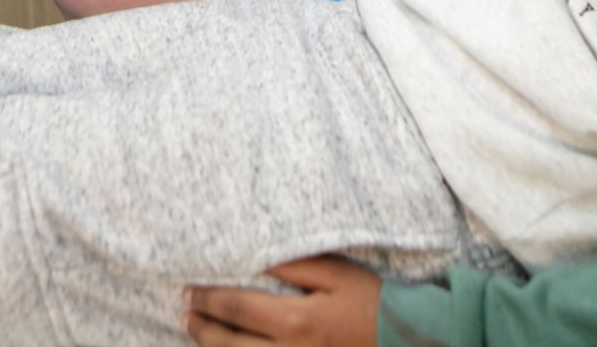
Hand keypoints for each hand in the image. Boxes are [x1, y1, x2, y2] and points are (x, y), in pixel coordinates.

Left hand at [186, 257, 380, 345]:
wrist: (411, 342)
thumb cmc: (374, 302)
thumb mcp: (337, 273)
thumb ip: (292, 265)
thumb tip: (253, 258)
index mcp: (297, 322)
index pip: (236, 308)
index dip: (208, 299)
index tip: (189, 289)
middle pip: (228, 346)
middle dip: (202, 328)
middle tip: (185, 312)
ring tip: (198, 334)